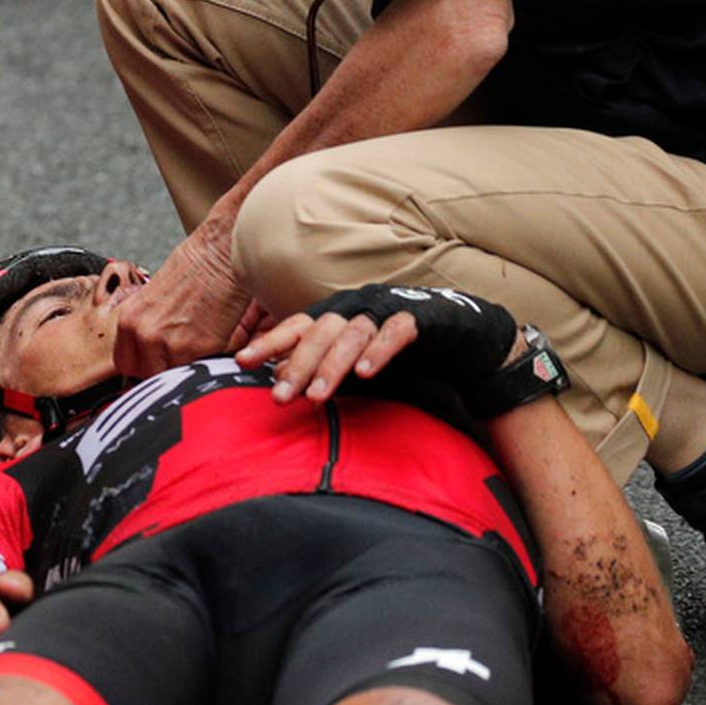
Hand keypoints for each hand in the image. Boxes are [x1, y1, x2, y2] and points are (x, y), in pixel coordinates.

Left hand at [112, 227, 248, 378]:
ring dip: (186, 367)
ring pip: (172, 377)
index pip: (125, 363)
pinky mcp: (198, 349)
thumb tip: (152, 347)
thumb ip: (148, 324)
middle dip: (162, 369)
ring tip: (198, 344)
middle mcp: (144, 333)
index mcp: (130, 319)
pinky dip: (207, 361)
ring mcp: (170, 344)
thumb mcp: (155, 296)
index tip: (154, 362)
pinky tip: (213, 339)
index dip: (141, 365)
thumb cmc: (195, 266)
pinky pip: (198, 370)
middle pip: (144, 376)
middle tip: (178, 355)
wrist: (221, 252)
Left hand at [236, 282, 520, 409]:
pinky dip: (380, 351)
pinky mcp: (421, 319)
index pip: (297, 326)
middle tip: (280, 396)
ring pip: (353, 333)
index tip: (241, 362)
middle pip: (320, 332)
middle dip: (298, 364)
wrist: (464, 339)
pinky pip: (397, 332)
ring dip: (332, 366)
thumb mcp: (354, 366)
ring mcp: (389, 309)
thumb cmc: (401, 353)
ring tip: (317, 398)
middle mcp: (359, 306)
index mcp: (339, 315)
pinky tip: (367, 374)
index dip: (270, 342)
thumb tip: (279, 379)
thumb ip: (320, 368)